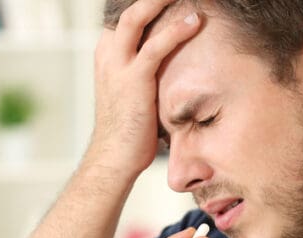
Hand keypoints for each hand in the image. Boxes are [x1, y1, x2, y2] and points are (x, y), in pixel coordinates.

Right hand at [87, 0, 201, 177]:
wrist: (114, 158)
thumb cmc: (130, 129)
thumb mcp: (132, 91)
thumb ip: (145, 71)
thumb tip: (171, 61)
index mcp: (107, 54)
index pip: (126, 17)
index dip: (146, 4)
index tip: (168, 0)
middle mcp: (108, 54)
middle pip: (128, 10)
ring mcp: (117, 66)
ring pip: (136, 18)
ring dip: (160, 1)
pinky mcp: (133, 81)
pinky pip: (155, 47)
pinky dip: (176, 31)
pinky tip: (194, 21)